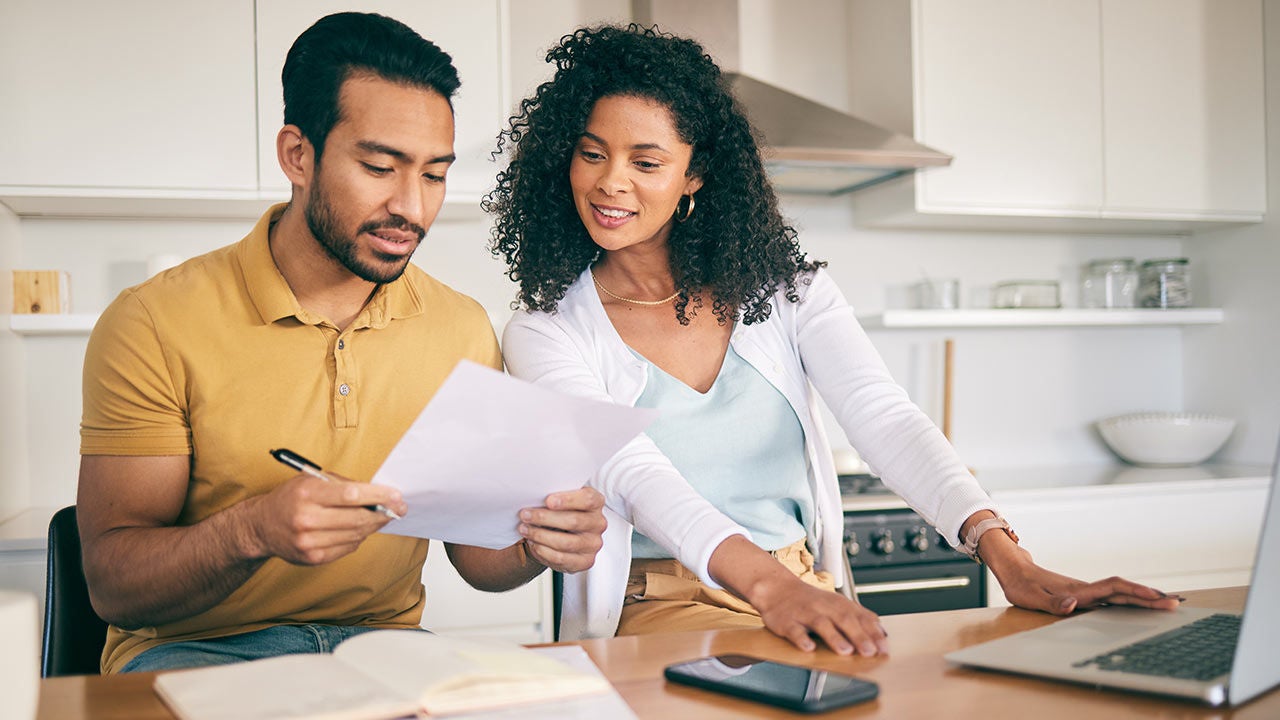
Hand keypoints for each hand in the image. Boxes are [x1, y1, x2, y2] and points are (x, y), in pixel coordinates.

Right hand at [241, 472, 406, 565]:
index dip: (378, 496)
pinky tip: (360, 529)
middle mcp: (306, 518)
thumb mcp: (312, 480)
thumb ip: (343, 484)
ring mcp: (309, 542)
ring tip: (381, 517)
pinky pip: (347, 548)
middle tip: (399, 508)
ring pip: (356, 535)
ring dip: (373, 526)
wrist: (262, 526)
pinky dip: (358, 538)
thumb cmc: (292, 498)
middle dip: (383, 513)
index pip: (351, 495)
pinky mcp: (313, 558)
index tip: (397, 496)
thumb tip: (379, 493)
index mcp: (307, 493)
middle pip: (357, 518)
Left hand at [517, 487, 606, 572]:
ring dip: (540, 535)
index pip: (588, 499)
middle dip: (545, 518)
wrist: (560, 533)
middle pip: (573, 521)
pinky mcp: (585, 561)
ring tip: (524, 529)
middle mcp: (598, 523)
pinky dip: (543, 550)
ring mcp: (593, 544)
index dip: (568, 500)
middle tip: (525, 514)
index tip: (548, 500)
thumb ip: (555, 494)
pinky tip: (533, 543)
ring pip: (565, 542)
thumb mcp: (561, 497)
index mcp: (596, 503)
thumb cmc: (560, 511)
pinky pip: (561, 558)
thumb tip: (534, 495)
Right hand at [708, 536, 887, 655]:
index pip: (860, 617)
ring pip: (821, 624)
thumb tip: (883, 634)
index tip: (884, 648)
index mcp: (838, 604)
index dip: (873, 632)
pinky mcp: (786, 621)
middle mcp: (824, 607)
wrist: (776, 588)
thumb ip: (859, 617)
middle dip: (859, 636)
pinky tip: (809, 648)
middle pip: (844, 619)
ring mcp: (805, 613)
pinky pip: (794, 630)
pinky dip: (801, 639)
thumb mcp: (837, 604)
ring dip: (834, 637)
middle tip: (870, 652)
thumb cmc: (810, 601)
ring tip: (845, 651)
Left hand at [994, 553, 1182, 614]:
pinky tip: (1139, 607)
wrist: (1015, 570)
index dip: (1135, 592)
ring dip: (1143, 599)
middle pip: (1123, 592)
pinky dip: (1129, 601)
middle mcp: (1086, 589)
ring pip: (1120, 594)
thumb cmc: (1021, 585)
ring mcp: (1087, 591)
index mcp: (1078, 591)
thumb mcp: (1031, 597)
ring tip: (1166, 604)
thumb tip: (1074, 604)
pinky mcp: (1084, 595)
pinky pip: (1112, 598)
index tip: (1156, 596)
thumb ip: (1053, 602)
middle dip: (1149, 597)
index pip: (1113, 589)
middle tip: (1175, 603)